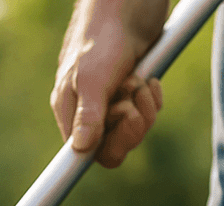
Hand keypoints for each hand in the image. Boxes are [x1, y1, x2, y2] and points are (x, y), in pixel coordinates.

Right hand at [51, 0, 168, 167]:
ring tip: (138, 79)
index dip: (106, 148)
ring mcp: (111, 101)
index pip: (85, 154)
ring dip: (144, 108)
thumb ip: (88, 114)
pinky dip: (152, 99)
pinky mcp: (130, 90)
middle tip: (130, 94)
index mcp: (71, 111)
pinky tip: (149, 79)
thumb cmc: (105, 33)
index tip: (119, 123)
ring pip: (133, 130)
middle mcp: (88, 111)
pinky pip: (145, 113)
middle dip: (131, 124)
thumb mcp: (93, 75)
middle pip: (114, 146)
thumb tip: (80, 149)